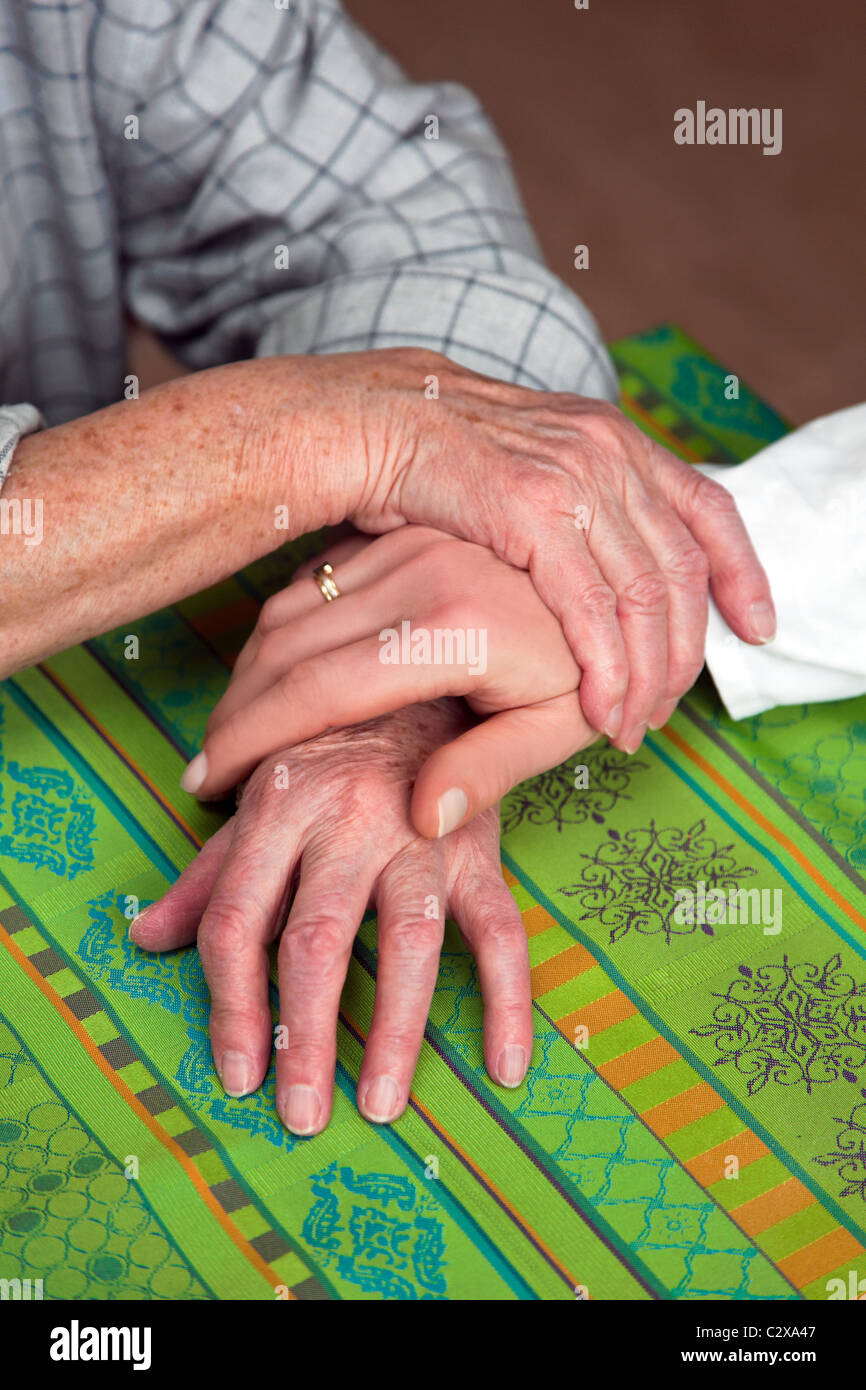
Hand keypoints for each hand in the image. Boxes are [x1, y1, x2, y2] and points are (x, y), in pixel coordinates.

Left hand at [131, 700, 531, 1134]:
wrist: (421, 681)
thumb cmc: (329, 753)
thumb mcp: (260, 800)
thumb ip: (207, 874)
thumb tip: (144, 937)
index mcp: (279, 806)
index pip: (238, 920)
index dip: (231, 1006)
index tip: (238, 1074)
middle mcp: (347, 819)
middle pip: (317, 938)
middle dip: (304, 1034)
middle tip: (300, 1115)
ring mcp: (421, 834)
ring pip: (409, 941)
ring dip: (395, 1030)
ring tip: (381, 1103)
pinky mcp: (479, 848)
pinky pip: (502, 930)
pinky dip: (508, 999)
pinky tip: (505, 1064)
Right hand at [186, 526, 601, 835]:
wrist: (622, 570)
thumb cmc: (596, 662)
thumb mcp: (561, 726)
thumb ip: (488, 772)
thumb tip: (417, 822)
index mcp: (452, 626)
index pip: (316, 688)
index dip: (251, 738)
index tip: (210, 780)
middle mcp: (419, 570)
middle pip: (287, 645)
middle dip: (236, 710)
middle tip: (207, 764)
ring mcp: (407, 542)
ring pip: (292, 607)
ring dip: (252, 670)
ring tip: (233, 729)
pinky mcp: (404, 532)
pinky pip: (316, 581)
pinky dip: (283, 631)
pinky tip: (274, 676)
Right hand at [291, 348, 774, 739]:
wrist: (366, 420)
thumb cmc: (434, 460)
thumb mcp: (527, 468)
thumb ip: (575, 507)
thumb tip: (605, 561)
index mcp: (614, 439)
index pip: (708, 506)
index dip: (742, 570)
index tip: (755, 624)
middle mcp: (608, 452)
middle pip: (683, 568)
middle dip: (686, 650)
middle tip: (670, 705)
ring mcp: (575, 478)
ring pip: (647, 597)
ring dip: (649, 674)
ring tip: (634, 723)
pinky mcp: (533, 512)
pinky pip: (594, 611)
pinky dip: (607, 671)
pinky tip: (602, 709)